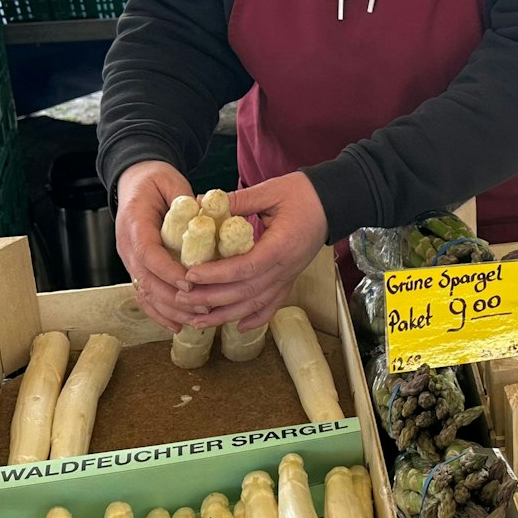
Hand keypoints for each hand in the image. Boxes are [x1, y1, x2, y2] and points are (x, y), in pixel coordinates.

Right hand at [114, 159, 193, 332]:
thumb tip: (206, 217)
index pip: (148, 254)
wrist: (134, 181)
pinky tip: (176, 325)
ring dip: (170, 310)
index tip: (189, 284)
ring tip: (197, 320)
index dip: (168, 272)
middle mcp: (127, 246)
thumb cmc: (154, 180)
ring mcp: (129, 260)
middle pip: (146, 281)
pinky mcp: (137, 268)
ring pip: (145, 293)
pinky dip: (159, 312)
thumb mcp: (170, 180)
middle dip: (174, 299)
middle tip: (204, 308)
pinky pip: (144, 295)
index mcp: (134, 224)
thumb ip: (185, 199)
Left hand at [181, 171, 328, 330]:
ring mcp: (289, 276)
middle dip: (212, 298)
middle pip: (246, 292)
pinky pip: (273, 304)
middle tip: (183, 297)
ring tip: (199, 321)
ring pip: (256, 304)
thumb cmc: (304, 194)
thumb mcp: (271, 191)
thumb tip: (201, 203)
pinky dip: (257, 318)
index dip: (217, 275)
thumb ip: (238, 200)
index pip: (245, 268)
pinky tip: (239, 327)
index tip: (191, 274)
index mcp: (280, 246)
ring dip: (226, 315)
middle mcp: (285, 267)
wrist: (334, 202)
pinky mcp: (290, 278)